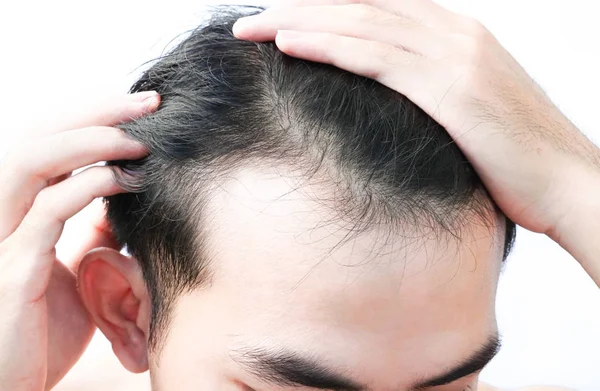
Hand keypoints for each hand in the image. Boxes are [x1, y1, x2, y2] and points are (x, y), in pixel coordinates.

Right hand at [0, 91, 158, 390]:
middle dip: (95, 112)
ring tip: (140, 139)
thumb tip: (120, 202)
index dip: (91, 120)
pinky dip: (86, 186)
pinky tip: (124, 180)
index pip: (49, 145)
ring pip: (31, 162)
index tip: (142, 108)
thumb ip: (91, 234)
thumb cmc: (41, 329)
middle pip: (38, 138)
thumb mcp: (75, 272)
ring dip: (89, 141)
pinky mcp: (11, 269)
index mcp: (17, 212)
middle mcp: (2, 215)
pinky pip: (46, 213)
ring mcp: (0, 239)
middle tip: (148, 102)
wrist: (12, 384)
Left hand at [232, 0, 599, 241]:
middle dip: (299, 9)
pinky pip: (374, 59)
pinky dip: (327, 47)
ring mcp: (453, 56)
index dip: (326, 9)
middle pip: (360, 7)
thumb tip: (393, 100)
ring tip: (253, 27)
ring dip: (299, 22)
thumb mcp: (473, 110)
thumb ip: (434, 90)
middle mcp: (454, 33)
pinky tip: (289, 44)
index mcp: (458, 36)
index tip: (283, 19)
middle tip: (253, 19)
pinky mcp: (450, 88)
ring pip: (360, 25)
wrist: (570, 182)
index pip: (378, 8)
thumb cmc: (520, 156)